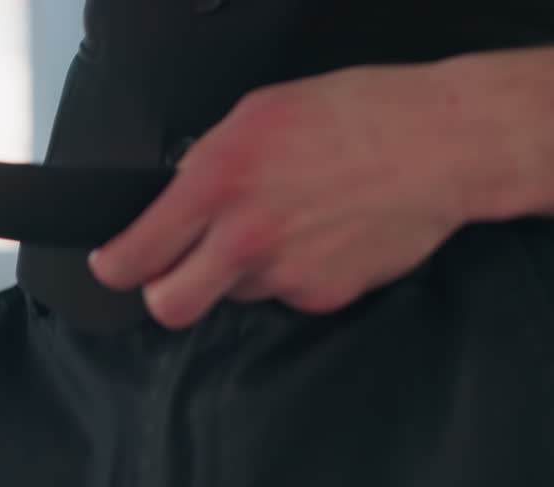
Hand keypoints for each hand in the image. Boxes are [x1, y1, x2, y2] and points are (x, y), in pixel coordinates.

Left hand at [87, 63, 480, 329]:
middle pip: (171, 305)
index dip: (114, 266)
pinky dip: (293, 273)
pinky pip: (287, 294)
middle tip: (177, 274)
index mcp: (219, 181)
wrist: (441, 145)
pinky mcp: (325, 296)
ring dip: (244, 271)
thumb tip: (181, 193)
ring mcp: (287, 273)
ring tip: (286, 224)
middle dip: (165, 294)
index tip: (112, 265)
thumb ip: (210, 161)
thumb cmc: (362, 114)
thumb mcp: (261, 113)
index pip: (137, 253)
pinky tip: (320, 236)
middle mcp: (246, 237)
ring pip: (236, 295)